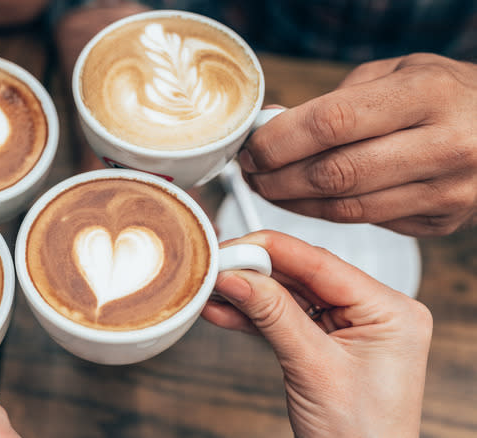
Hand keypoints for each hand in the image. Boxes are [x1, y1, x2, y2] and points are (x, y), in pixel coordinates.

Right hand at [202, 231, 431, 437]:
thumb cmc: (362, 436)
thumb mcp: (313, 369)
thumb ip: (273, 315)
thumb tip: (238, 277)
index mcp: (391, 310)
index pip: (322, 263)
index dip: (271, 251)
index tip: (232, 248)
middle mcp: (375, 312)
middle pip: (303, 275)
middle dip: (255, 273)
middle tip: (216, 268)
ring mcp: (352, 327)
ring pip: (291, 296)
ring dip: (250, 295)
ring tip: (213, 290)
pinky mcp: (329, 342)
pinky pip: (289, 318)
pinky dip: (256, 317)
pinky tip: (226, 311)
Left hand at [241, 53, 476, 235]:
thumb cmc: (445, 94)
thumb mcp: (398, 72)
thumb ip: (336, 99)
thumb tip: (272, 124)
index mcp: (427, 95)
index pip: (330, 123)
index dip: (278, 141)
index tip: (251, 148)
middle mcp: (443, 145)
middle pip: (333, 174)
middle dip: (277, 178)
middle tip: (251, 173)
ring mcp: (446, 191)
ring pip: (346, 209)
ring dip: (294, 202)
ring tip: (269, 187)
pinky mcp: (442, 222)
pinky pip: (367, 223)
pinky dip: (326, 214)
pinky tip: (306, 200)